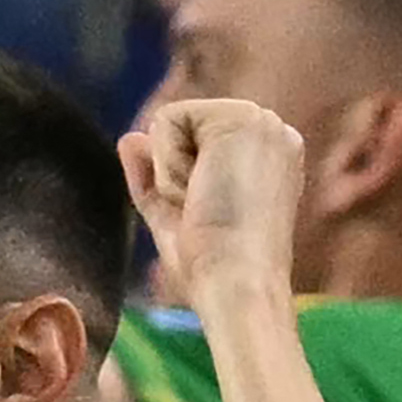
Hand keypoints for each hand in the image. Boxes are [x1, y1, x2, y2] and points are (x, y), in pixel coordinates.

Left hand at [119, 98, 305, 303]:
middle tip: (206, 212)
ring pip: (171, 123)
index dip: (178, 179)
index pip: (194, 143)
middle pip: (180, 129)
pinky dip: (168, 163)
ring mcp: (262, 121)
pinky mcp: (244, 117)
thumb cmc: (212, 265)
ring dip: (171, 172)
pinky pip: (166, 120)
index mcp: (265, 155)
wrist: (236, 283)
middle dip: (174, 174)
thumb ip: (153, 175)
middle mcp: (271, 132)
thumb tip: (130, 138)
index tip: (207, 215)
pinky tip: (200, 189)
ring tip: (206, 202)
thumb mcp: (173, 215)